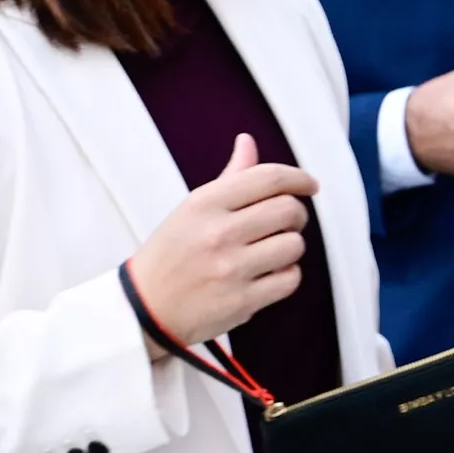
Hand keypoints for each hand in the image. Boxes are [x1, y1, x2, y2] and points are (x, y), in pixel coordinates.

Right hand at [129, 135, 317, 349]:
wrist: (145, 309)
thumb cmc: (169, 256)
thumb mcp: (190, 209)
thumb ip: (228, 178)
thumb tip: (248, 143)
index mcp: (205, 203)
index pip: (268, 178)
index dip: (298, 178)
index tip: (308, 184)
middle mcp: (218, 233)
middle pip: (289, 209)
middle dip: (296, 214)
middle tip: (286, 222)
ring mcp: (231, 268)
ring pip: (294, 245)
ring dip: (290, 247)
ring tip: (272, 251)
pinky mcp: (242, 301)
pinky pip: (290, 279)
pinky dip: (286, 276)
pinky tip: (269, 274)